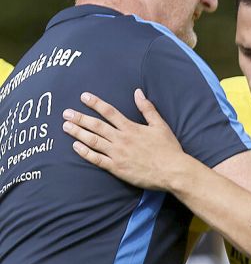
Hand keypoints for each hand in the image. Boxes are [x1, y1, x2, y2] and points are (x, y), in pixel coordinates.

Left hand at [62, 89, 186, 190]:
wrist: (173, 171)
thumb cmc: (168, 149)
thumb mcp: (160, 125)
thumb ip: (147, 109)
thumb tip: (138, 92)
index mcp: (131, 128)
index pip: (109, 112)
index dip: (95, 103)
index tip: (83, 96)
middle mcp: (122, 139)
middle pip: (96, 126)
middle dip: (80, 118)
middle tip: (66, 113)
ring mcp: (117, 154)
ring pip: (93, 141)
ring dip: (78, 133)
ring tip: (66, 126)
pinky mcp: (117, 168)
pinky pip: (96, 159)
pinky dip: (85, 152)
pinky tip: (75, 146)